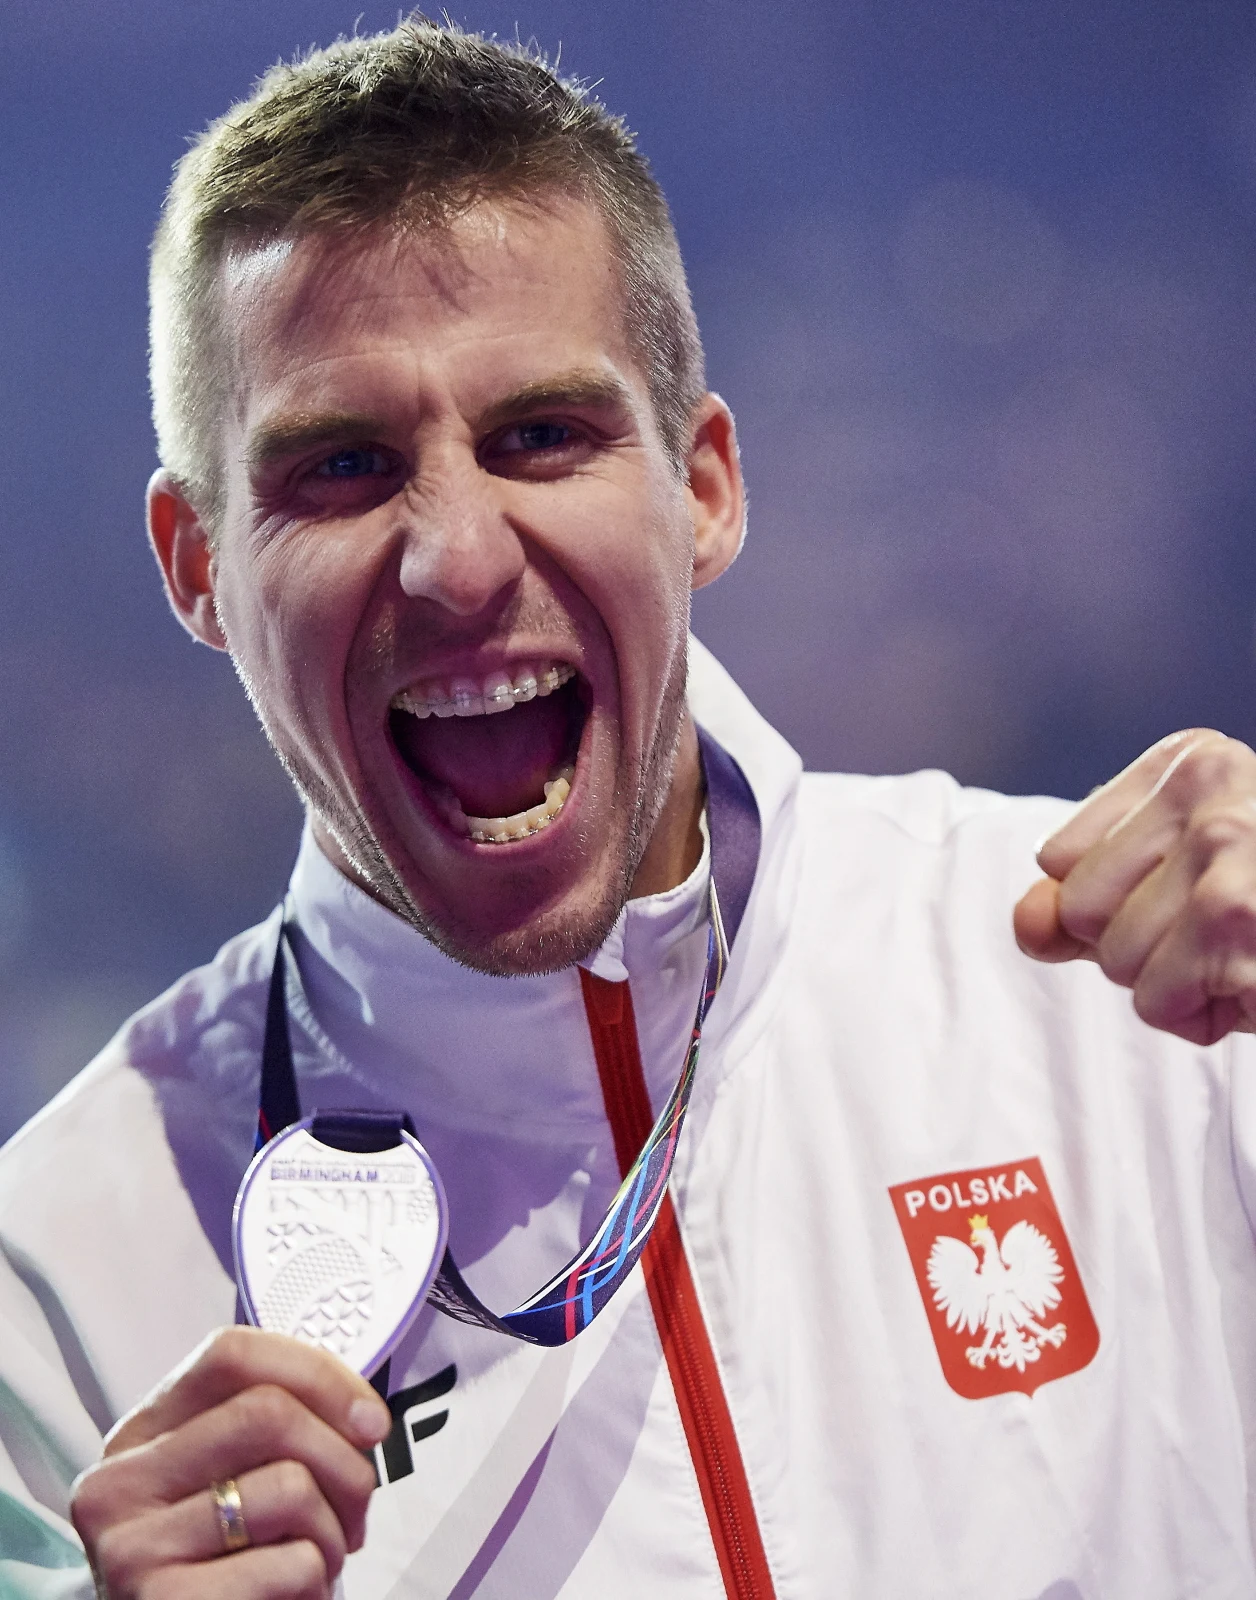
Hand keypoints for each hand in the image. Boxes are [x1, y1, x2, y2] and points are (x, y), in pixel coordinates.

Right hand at [70, 1326, 390, 1597]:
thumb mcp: (222, 1487)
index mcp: (139, 1437)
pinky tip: (290, 1597)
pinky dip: (315, 1584)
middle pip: (269, 1413)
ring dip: (332, 1534)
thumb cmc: (218, 1572)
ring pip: (289, 1488)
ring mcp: (133, 1546)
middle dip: (343, 1462)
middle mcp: (120, 1483)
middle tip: (355, 1506)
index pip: (231, 1355)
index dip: (316, 1374)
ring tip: (315, 1561)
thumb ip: (268, 1434)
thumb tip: (361, 1414)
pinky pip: (290, 1563)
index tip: (367, 1416)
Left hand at [1014, 729, 1255, 1046]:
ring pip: (1117, 962)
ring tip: (1245, 956)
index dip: (1115, 901)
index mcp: (1191, 760)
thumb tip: (1028, 922)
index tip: (1194, 891)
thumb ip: (1084, 898)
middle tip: (1224, 933)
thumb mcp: (1177, 880)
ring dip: (1176, 986)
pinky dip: (1204, 1018)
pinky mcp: (1240, 926)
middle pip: (1081, 909)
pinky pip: (1159, 1005)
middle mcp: (1212, 791)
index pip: (1059, 857)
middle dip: (1140, 947)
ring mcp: (1232, 855)